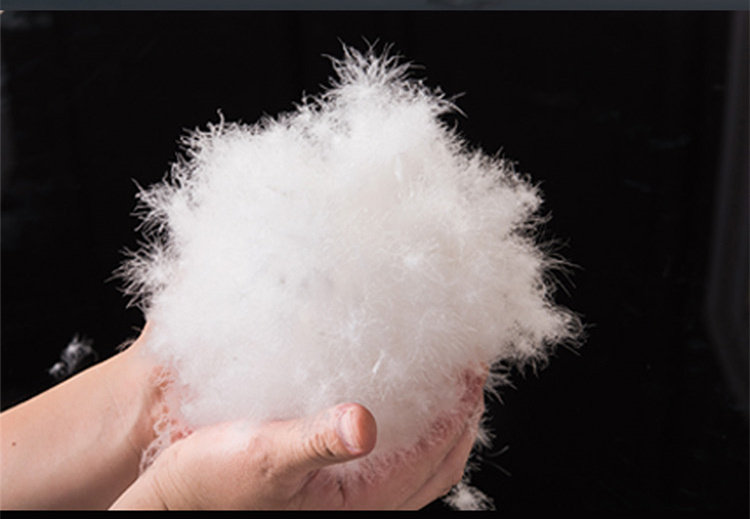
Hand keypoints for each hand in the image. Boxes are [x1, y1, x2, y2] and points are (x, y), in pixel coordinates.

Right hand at [111, 372, 484, 509]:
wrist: (171, 506)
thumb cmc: (207, 487)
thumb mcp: (261, 457)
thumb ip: (315, 440)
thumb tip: (364, 423)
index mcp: (358, 502)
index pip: (436, 453)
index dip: (462, 407)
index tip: (473, 362)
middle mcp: (362, 507)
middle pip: (441, 463)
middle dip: (463, 414)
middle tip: (468, 366)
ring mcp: (349, 502)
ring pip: (421, 465)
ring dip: (441, 423)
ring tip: (443, 380)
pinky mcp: (332, 492)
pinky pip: (394, 463)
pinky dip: (412, 432)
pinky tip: (395, 402)